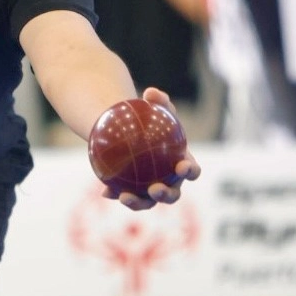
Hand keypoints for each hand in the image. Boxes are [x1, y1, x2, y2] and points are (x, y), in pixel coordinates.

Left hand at [101, 86, 201, 210]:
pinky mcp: (134, 194)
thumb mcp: (155, 107)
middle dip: (166, 195)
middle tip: (156, 189)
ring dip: (139, 202)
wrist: (131, 131)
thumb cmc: (150, 119)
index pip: (191, 170)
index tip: (183, 167)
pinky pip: (126, 196)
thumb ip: (157, 100)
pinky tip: (104, 191)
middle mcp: (170, 182)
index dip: (190, 172)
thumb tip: (151, 92)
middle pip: (172, 194)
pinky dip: (115, 194)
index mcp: (182, 164)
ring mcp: (152, 191)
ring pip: (148, 202)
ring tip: (126, 197)